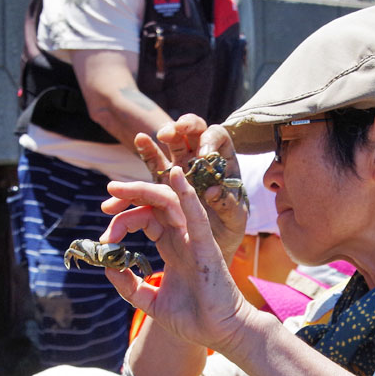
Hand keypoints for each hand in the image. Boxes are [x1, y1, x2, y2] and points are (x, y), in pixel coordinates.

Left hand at [100, 168, 256, 352]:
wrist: (221, 335)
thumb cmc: (193, 320)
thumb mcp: (151, 302)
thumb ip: (130, 286)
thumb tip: (108, 267)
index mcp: (171, 247)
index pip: (145, 219)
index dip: (122, 220)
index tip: (104, 239)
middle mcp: (182, 238)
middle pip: (154, 204)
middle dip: (129, 197)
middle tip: (106, 201)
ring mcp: (195, 240)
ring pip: (170, 202)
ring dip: (144, 190)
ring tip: (119, 189)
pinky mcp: (207, 247)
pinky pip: (197, 215)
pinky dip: (187, 194)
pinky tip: (177, 176)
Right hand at [135, 114, 247, 260]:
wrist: (212, 247)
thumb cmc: (229, 228)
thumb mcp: (235, 219)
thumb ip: (227, 204)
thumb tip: (212, 190)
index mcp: (223, 163)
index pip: (218, 138)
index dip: (210, 140)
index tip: (204, 154)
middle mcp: (200, 160)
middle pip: (192, 132)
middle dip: (182, 127)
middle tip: (172, 132)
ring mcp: (180, 168)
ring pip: (170, 144)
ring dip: (160, 138)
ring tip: (149, 137)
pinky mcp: (162, 182)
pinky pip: (152, 164)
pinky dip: (145, 152)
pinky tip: (139, 141)